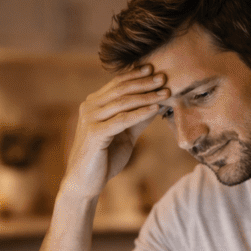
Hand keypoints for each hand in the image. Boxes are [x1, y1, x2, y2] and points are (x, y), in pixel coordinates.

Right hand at [63, 65, 169, 199]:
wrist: (85, 182)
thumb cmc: (104, 158)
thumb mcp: (125, 135)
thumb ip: (137, 119)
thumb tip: (156, 104)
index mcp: (94, 104)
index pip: (116, 84)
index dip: (135, 75)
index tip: (153, 68)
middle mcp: (89, 108)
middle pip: (120, 89)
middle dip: (144, 82)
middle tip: (163, 76)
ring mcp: (90, 119)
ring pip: (123, 102)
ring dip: (146, 96)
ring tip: (164, 91)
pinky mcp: (95, 133)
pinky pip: (122, 120)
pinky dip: (140, 113)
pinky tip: (155, 109)